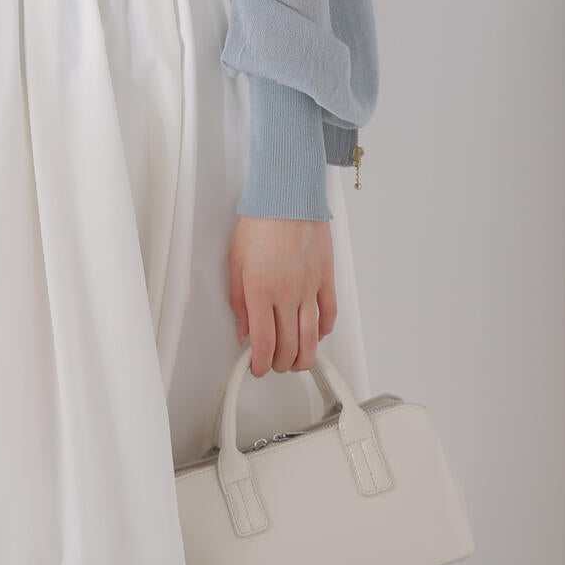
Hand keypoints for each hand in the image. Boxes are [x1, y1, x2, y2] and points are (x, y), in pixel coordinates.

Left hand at [228, 216, 336, 376]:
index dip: (260, 364)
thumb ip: (238, 301)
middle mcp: (287, 294)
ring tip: (295, 362)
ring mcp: (309, 288)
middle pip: (289, 347)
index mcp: (260, 291)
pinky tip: (315, 335)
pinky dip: (323, 332)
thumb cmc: (259, 223)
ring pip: (311, 339)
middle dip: (280, 364)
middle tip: (274, 365)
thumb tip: (243, 331)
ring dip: (303, 358)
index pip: (263, 343)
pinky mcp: (326, 279)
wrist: (286, 197)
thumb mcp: (235, 262)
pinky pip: (329, 315)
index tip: (257, 368)